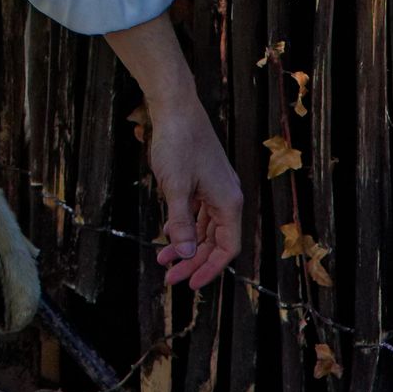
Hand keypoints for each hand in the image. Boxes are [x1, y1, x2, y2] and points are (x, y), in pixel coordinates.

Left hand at [142, 88, 242, 291]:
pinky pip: (198, 214)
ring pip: (205, 229)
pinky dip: (184, 227)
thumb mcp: (176, 187)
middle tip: (169, 277)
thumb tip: (187, 254)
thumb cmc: (178, 143)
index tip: (190, 284)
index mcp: (229, 202)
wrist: (175, 107)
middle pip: (215, 242)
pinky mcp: (203, 182)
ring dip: (186, 246)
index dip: (210, 269)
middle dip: (193, 261)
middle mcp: (227, 198)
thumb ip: (181, 223)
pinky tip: (168, 236)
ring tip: (163, 261)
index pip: (227, 248)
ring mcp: (215, 189)